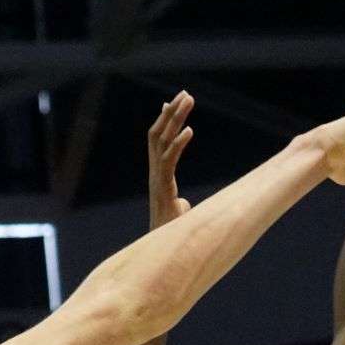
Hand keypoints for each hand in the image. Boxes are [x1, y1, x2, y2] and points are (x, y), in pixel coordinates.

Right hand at [148, 92, 193, 230]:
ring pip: (161, 142)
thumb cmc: (172, 234)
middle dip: (171, 112)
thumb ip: (179, 204)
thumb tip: (184, 205)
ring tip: (188, 101)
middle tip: (186, 94)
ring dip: (175, 120)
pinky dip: (178, 144)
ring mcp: (157, 180)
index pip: (158, 141)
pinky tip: (189, 131)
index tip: (175, 101)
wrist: (164, 250)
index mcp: (159, 175)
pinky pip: (168, 162)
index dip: (165, 120)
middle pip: (158, 134)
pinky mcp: (163, 189)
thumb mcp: (178, 213)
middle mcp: (155, 174)